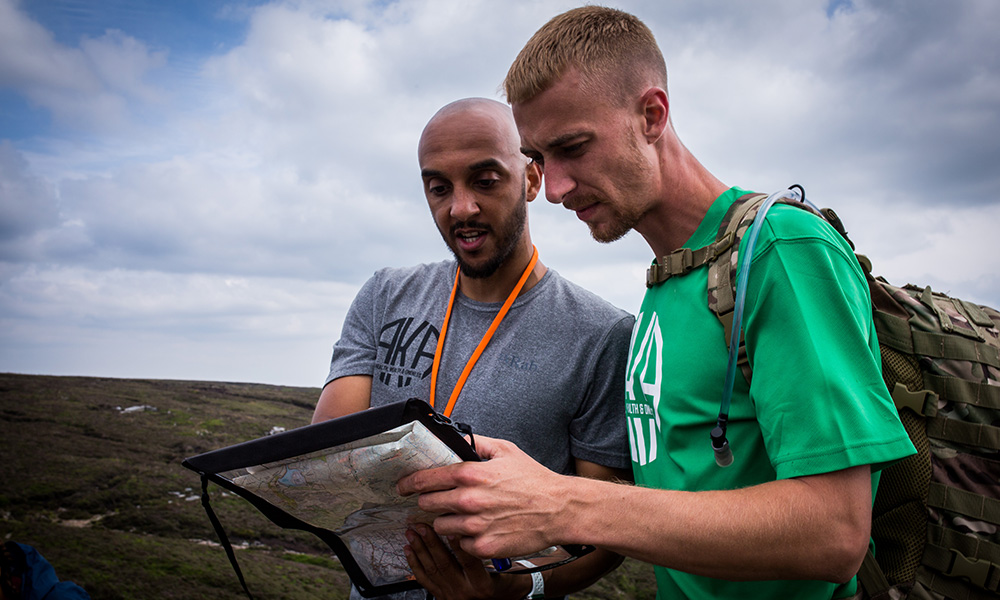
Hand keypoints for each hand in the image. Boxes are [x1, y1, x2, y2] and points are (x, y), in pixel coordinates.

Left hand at [397, 435, 567, 558]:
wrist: (559, 509)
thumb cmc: (535, 481)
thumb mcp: (506, 451)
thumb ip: (477, 444)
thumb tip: (457, 440)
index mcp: (471, 475)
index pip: (425, 479)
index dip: (409, 483)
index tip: (403, 486)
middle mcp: (469, 501)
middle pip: (427, 503)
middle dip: (429, 501)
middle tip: (439, 500)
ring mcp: (476, 526)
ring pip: (441, 526)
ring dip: (448, 521)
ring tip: (465, 515)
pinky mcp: (484, 546)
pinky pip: (461, 544)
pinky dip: (466, 538)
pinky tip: (480, 529)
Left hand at [404, 525, 526, 599]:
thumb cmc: (507, 588)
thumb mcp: (509, 573)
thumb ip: (497, 555)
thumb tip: (490, 531)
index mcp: (482, 585)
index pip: (469, 563)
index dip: (459, 546)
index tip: (452, 529)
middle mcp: (464, 591)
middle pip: (445, 564)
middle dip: (431, 543)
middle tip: (422, 526)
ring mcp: (451, 594)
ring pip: (432, 570)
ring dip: (420, 550)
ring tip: (412, 534)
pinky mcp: (441, 596)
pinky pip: (425, 580)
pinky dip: (415, 564)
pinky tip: (409, 551)